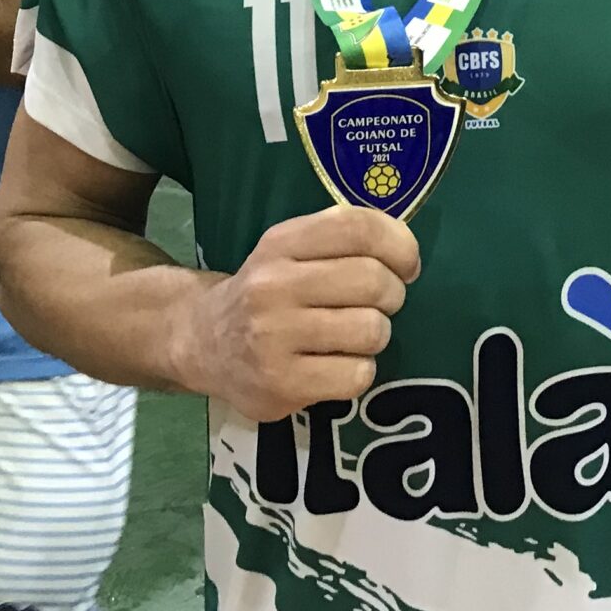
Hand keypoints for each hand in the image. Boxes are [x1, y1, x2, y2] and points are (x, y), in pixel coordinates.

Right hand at [174, 207, 419, 420]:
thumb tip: (406, 253)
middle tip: (378, 305)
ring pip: (371, 330)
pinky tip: (337, 367)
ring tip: (352, 337)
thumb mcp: (290, 250)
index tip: (407, 265)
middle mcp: (273, 285)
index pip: (358, 228)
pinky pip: (357, 375)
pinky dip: (359, 372)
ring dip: (375, 336)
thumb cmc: (267, 293)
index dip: (400, 245)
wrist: (203, 342)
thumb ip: (341, 241)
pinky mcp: (281, 383)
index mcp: (282, 243)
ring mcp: (274, 336)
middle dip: (392, 295)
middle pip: (373, 281)